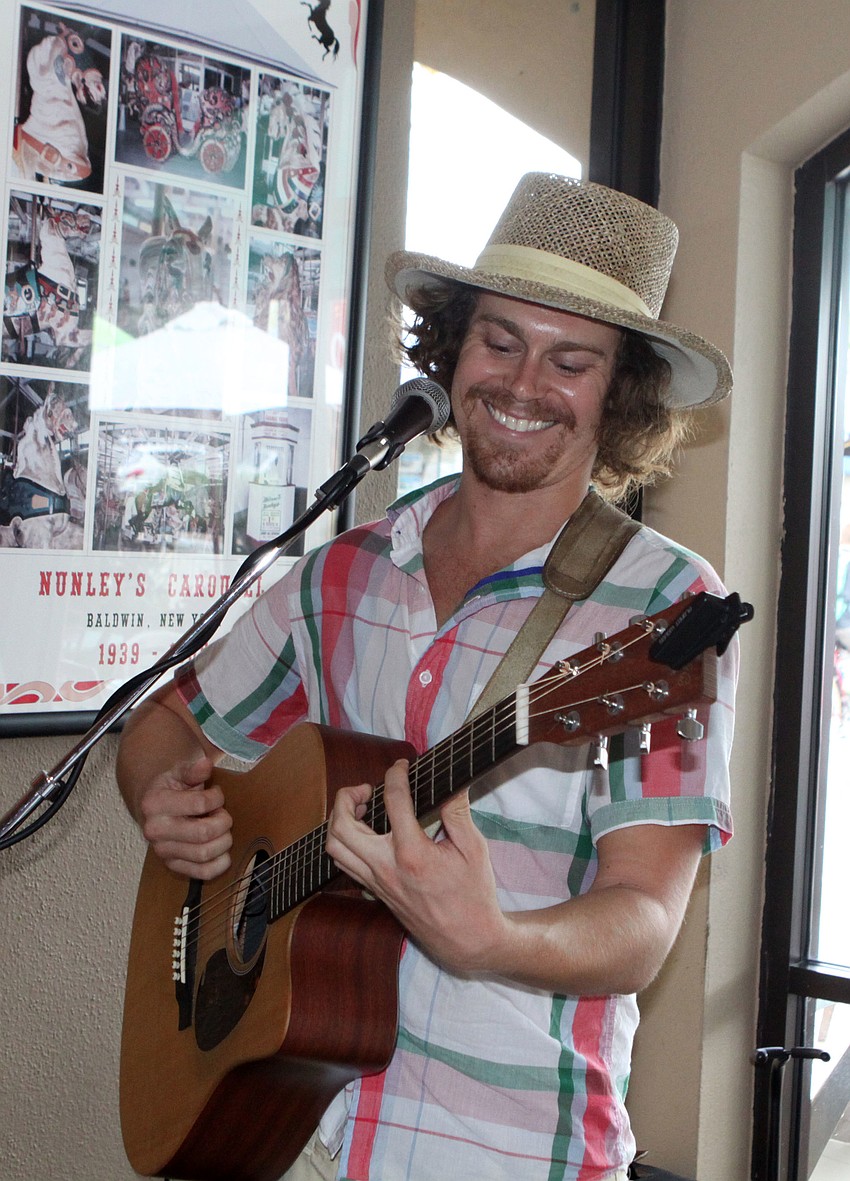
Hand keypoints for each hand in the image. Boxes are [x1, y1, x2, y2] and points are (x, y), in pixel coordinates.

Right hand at [137, 755, 232, 878]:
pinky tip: (222, 850)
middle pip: (204, 833)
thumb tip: (206, 764)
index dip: (217, 798)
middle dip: (223, 822)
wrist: (153, 810)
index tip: (217, 795)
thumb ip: (193, 770)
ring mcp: (162, 851)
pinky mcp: (172, 866)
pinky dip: (219, 864)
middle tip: (222, 814)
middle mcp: (154, 830)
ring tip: (221, 830)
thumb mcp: (179, 774)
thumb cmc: (171, 789)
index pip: (199, 804)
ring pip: (205, 854)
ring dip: (224, 841)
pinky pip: (202, 873)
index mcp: (154, 804)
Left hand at [325, 759, 509, 973]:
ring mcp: (377, 883)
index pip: (393, 801)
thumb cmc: (474, 895)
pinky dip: (345, 842)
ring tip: (362, 808)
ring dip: (339, 820)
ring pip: (335, 847)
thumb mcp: (474, 849)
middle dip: (347, 797)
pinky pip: (344, 864)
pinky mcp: (375, 892)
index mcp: (413, 854)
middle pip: (342, 825)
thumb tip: (450, 781)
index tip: (402, 767)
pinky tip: (365, 833)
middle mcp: (386, 869)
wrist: (467, 941)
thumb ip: (457, 812)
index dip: (396, 775)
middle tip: (368, 788)